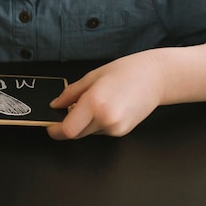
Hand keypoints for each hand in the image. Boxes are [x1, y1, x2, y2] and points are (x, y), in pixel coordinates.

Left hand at [47, 51, 165, 138]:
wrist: (155, 78)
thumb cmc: (125, 72)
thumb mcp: (91, 77)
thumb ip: (70, 93)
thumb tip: (55, 105)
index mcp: (95, 103)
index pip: (68, 130)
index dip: (55, 130)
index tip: (50, 126)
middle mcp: (106, 119)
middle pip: (75, 133)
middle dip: (68, 125)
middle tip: (69, 109)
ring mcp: (116, 128)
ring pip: (87, 133)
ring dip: (83, 123)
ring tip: (94, 103)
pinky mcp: (122, 132)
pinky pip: (100, 131)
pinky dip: (95, 123)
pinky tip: (105, 108)